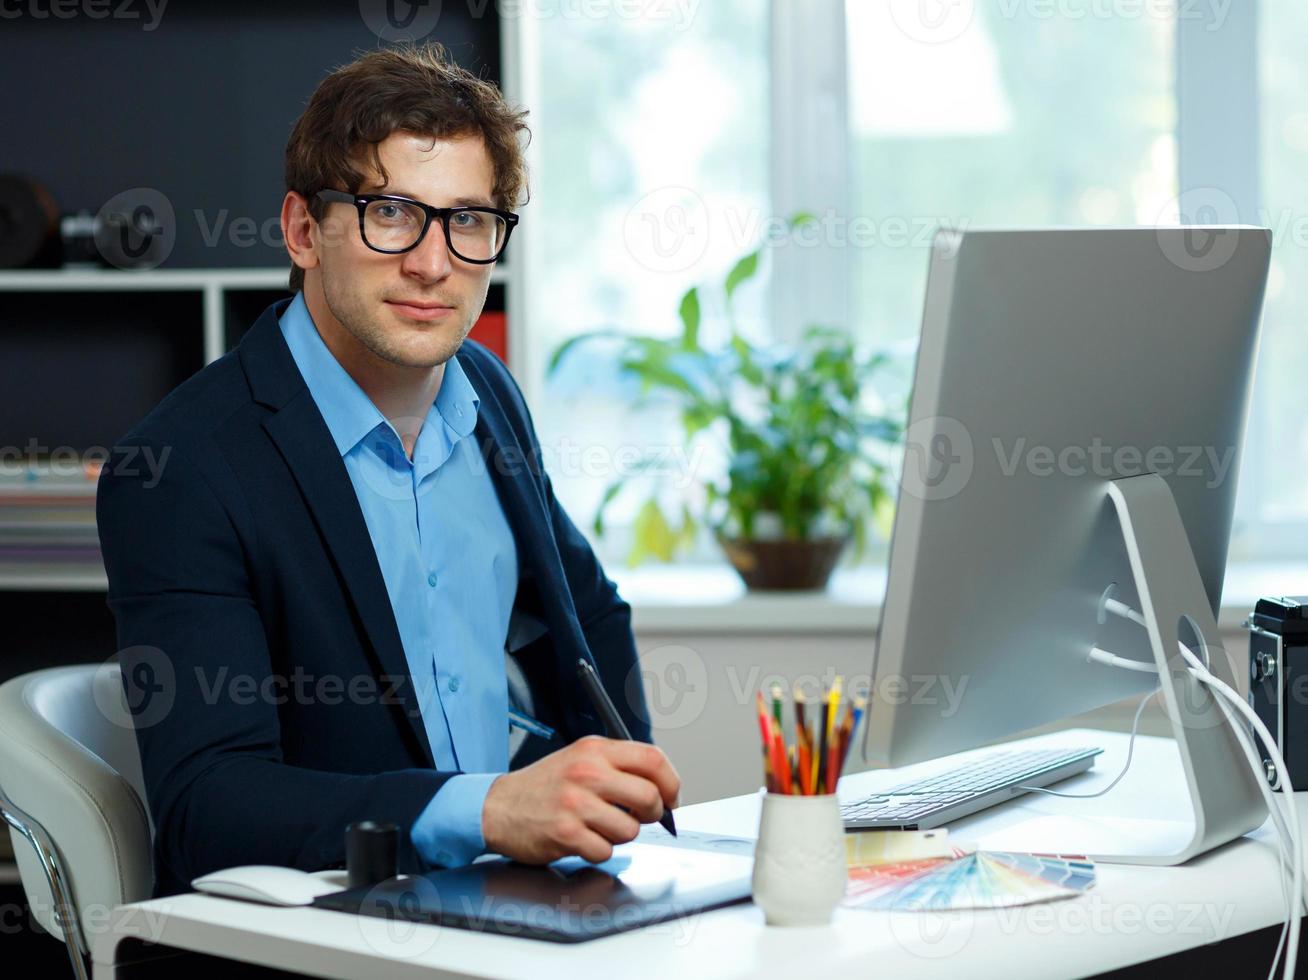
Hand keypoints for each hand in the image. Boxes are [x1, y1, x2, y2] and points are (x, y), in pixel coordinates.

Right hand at [481, 735, 680, 863]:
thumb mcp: (581, 759)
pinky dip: (599, 850)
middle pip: (649, 797)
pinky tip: (583, 838)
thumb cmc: (546, 785)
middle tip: (640, 817)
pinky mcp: (565, 833)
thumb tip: (662, 788)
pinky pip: (605, 851)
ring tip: (600, 826)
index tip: (670, 797)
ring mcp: (575, 803)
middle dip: (652, 814)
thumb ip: (619, 767)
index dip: (671, 782)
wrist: (499, 806)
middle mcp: (586, 773)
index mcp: (595, 750)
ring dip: (621, 834)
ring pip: (630, 829)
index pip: (653, 759)